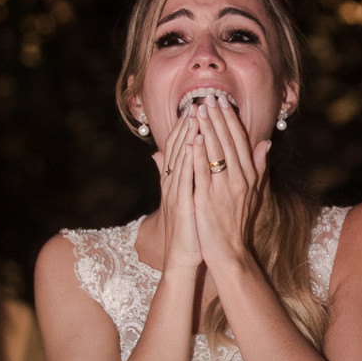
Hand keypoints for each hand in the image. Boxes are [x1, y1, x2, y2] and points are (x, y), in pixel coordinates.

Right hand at [154, 108, 202, 269]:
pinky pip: (186, 177)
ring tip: (195, 114)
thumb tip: (165, 157)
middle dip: (187, 125)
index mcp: (175, 181)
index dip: (186, 128)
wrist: (182, 258)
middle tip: (196, 102)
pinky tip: (196, 143)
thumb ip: (178, 177)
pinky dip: (190, 159)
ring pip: (180, 158)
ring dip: (187, 135)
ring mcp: (176, 193)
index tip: (195, 107)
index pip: (180, 148)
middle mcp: (173, 184)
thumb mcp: (181, 199)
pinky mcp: (181, 204)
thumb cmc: (187, 229)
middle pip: (178, 148)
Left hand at [191, 93, 268, 269]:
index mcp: (249, 176)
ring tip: (198, 109)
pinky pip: (202, 172)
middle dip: (217, 117)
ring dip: (206, 128)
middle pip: (227, 142)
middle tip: (208, 97)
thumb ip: (259, 167)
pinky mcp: (207, 198)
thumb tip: (266, 143)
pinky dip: (198, 154)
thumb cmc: (237, 222)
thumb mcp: (254, 193)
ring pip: (215, 152)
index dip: (230, 119)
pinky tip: (192, 138)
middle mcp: (239, 179)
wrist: (229, 251)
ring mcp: (223, 189)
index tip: (222, 101)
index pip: (240, 140)